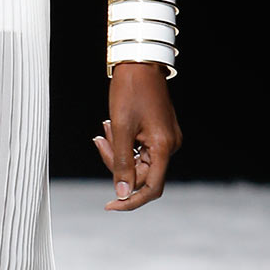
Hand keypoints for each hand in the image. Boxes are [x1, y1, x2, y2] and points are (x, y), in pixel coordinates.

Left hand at [92, 62, 180, 211]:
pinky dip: (124, 142)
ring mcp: (166, 139)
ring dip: (118, 150)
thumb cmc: (130, 91)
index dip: (130, 200)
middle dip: (117, 163)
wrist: (140, 63)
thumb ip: (121, 163)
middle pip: (141, 173)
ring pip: (138, 160)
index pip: (151, 187)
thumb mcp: (121, 128)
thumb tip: (122, 193)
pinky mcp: (159, 133)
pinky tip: (112, 126)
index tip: (110, 205)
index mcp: (164, 147)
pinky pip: (140, 148)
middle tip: (100, 139)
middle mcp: (170, 146)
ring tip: (106, 127)